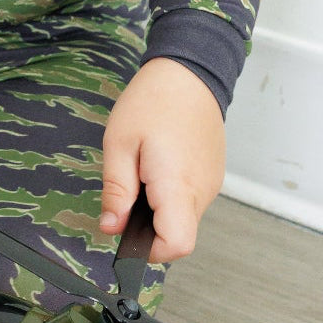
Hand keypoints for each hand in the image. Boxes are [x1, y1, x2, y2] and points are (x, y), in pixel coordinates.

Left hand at [99, 57, 224, 261]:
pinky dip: (170, 193)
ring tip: (142, 169)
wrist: (189, 72)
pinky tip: (157, 164)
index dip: (148, 250)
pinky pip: (190, 199)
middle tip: (127, 189)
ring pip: (183, 217)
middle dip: (148, 225)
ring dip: (158, 207)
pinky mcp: (212, 175)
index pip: (176, 246)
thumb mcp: (120, 143)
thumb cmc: (152, 101)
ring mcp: (211, 184)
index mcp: (178, 185)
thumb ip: (117, 190)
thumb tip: (111, 227)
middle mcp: (202, 191)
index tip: (125, 230)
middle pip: (178, 235)